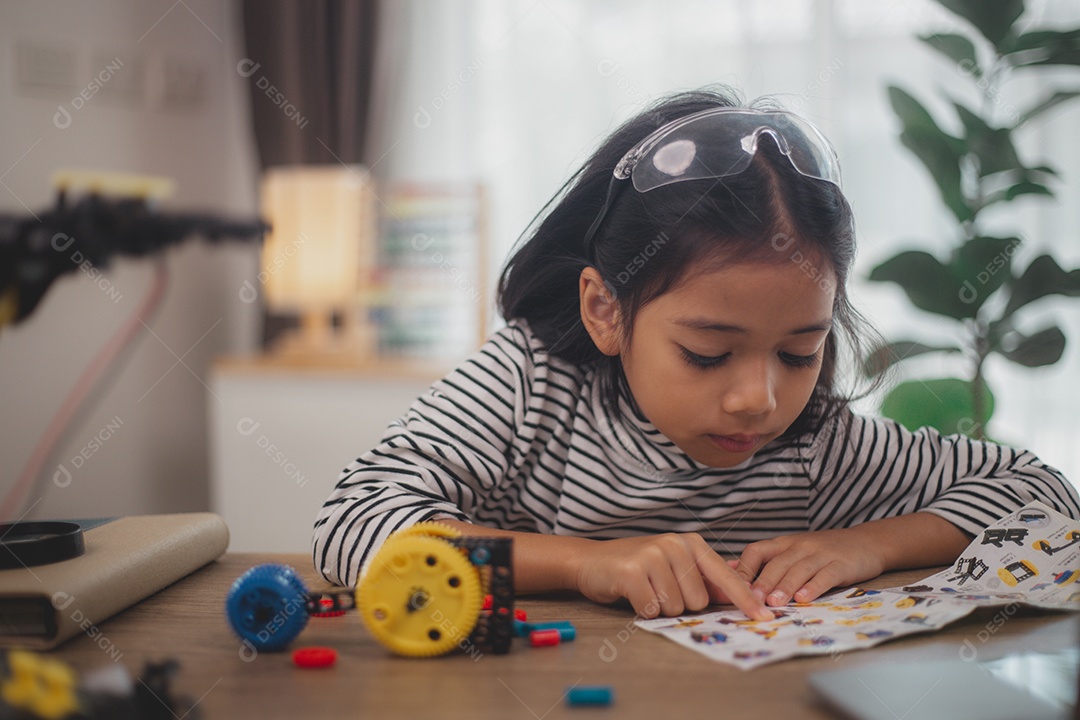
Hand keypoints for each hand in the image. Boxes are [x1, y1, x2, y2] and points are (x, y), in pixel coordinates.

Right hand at [573, 533, 773, 619]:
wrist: (591, 560)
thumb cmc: (637, 567)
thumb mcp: (674, 567)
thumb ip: (706, 579)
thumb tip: (743, 592)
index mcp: (691, 543)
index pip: (725, 576)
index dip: (744, 599)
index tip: (763, 617)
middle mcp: (675, 545)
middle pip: (698, 600)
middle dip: (679, 604)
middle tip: (658, 588)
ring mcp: (653, 555)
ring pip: (676, 607)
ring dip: (659, 607)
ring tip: (645, 589)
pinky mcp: (632, 572)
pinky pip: (652, 609)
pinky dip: (642, 609)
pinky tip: (632, 593)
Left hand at [734, 528, 886, 606]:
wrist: (866, 542)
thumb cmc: (823, 551)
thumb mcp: (792, 551)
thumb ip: (765, 561)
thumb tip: (730, 569)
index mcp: (783, 543)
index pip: (756, 551)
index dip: (743, 569)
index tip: (733, 589)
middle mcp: (799, 546)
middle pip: (776, 563)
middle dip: (762, 582)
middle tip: (751, 599)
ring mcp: (821, 554)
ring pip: (798, 570)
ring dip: (784, 587)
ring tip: (773, 602)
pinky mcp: (841, 564)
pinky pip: (825, 575)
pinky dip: (814, 587)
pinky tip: (804, 598)